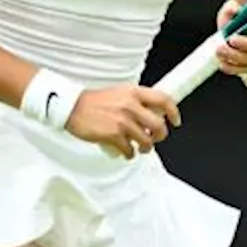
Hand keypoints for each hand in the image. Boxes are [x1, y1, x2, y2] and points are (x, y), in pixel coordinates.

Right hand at [65, 85, 181, 159]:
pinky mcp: (113, 135)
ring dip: (145, 147)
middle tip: (155, 138)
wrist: (71, 107)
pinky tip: (126, 151)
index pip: (163, 99)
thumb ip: (136, 101)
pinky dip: (129, 154)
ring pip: (146, 140)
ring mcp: (122, 121)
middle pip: (159, 125)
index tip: (176, 121)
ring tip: (139, 147)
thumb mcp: (119, 93)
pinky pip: (130, 150)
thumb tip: (152, 112)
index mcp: (133, 93)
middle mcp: (130, 105)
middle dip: (160, 135)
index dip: (174, 112)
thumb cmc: (93, 102)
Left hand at [214, 0, 246, 75]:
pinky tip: (221, 61)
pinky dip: (229, 66)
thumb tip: (232, 10)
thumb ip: (233, 9)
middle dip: (245, 43)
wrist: (238, 44)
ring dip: (232, 55)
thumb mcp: (236, 15)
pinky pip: (238, 70)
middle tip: (231, 39)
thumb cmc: (239, 26)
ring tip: (219, 49)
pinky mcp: (245, 69)